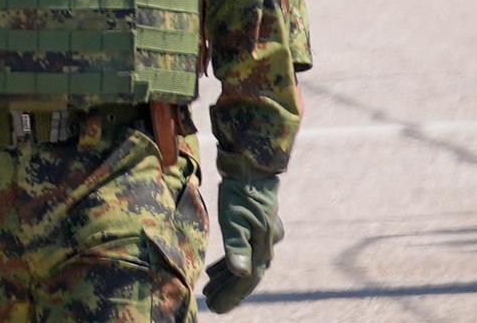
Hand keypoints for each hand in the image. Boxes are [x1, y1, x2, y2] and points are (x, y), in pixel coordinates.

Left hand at [203, 173, 281, 311]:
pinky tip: (214, 271)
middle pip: (247, 275)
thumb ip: (237, 246)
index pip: (248, 279)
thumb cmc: (241, 192)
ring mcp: (263, 237)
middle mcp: (266, 245)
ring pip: (245, 264)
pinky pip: (243, 252)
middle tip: (210, 304)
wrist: (252, 167)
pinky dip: (229, 263)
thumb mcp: (235, 218)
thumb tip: (242, 274)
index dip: (233, 296)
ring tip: (209, 290)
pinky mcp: (255, 228)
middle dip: (229, 291)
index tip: (216, 309)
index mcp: (262, 247)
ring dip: (227, 279)